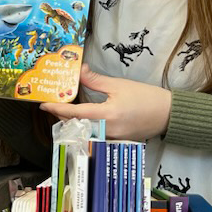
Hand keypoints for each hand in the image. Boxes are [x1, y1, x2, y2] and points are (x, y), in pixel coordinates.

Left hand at [39, 64, 171, 140]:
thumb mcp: (119, 85)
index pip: (73, 114)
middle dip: (61, 116)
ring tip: (64, 111)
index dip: (56, 109)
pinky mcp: (116, 142)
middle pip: (75, 126)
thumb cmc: (146, 97)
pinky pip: (94, 135)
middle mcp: (105, 131)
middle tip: (52, 105)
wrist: (168, 114)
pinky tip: (81, 119)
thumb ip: (96, 80)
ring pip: (83, 132)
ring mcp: (110, 139)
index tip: (43, 105)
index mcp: (105, 115)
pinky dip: (85, 127)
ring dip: (72, 122)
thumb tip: (80, 70)